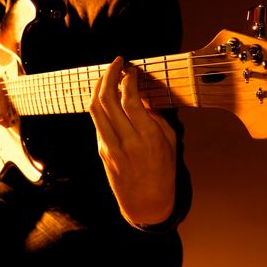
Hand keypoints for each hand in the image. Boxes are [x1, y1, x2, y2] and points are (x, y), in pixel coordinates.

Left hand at [89, 56, 175, 224]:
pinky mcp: (102, 152)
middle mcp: (127, 141)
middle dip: (110, 75)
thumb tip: (142, 95)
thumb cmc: (164, 171)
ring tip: (107, 75)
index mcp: (148, 137)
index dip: (128, 79)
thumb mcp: (170, 142)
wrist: (147, 203)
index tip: (131, 70)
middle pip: (107, 99)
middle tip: (117, 62)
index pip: (131, 99)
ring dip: (99, 86)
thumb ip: (156, 117)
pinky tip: (105, 96)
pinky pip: (97, 122)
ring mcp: (110, 147)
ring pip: (95, 109)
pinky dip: (99, 104)